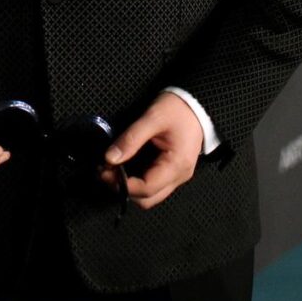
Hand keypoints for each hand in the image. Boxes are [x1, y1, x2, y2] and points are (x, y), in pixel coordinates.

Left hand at [97, 91, 202, 209]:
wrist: (197, 102)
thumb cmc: (177, 108)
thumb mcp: (152, 118)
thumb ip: (131, 139)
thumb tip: (109, 158)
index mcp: (176, 166)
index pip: (146, 189)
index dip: (123, 185)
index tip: (104, 171)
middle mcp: (179, 176)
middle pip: (148, 198)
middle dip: (125, 189)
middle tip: (106, 170)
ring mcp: (177, 175)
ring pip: (151, 194)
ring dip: (130, 186)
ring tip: (113, 168)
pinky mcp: (173, 170)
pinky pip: (154, 183)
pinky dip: (138, 179)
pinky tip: (126, 165)